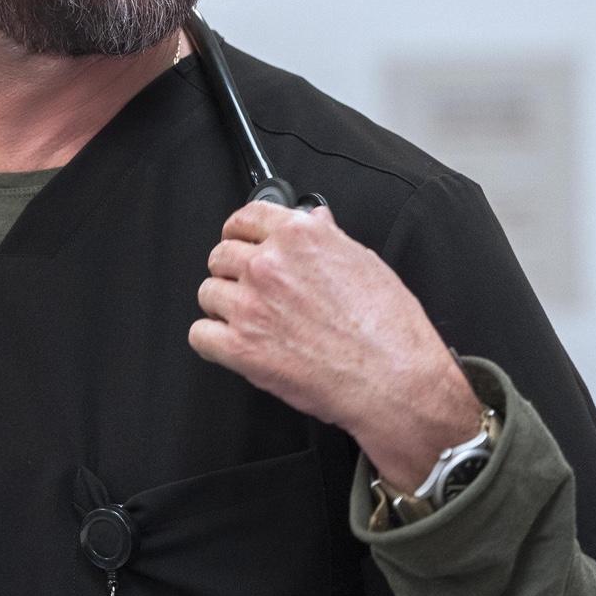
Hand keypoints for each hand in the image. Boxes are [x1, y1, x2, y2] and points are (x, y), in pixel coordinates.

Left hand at [189, 202, 478, 490]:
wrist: (395, 378)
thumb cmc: (389, 327)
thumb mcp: (364, 263)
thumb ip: (328, 238)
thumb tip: (313, 220)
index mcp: (299, 237)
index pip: (246, 217)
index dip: (240, 231)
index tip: (240, 241)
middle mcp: (269, 266)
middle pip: (220, 256)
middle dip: (232, 272)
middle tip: (252, 291)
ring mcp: (251, 306)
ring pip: (208, 294)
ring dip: (223, 307)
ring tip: (251, 323)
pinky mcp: (241, 348)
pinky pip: (200, 335)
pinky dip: (212, 342)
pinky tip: (234, 345)